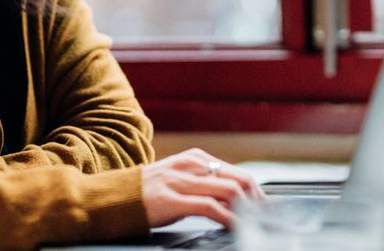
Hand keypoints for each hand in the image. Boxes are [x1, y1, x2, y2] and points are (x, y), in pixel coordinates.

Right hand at [141, 148, 265, 229]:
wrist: (117, 197)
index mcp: (195, 158)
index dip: (255, 192)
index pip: (237, 172)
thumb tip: (232, 200)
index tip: (266, 208)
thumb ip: (204, 184)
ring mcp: (182, 181)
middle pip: (239, 179)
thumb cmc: (149, 192)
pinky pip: (210, 207)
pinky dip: (228, 218)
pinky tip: (235, 226)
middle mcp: (192, 165)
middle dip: (258, 201)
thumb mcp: (180, 179)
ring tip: (255, 223)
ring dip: (247, 209)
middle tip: (266, 219)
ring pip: (229, 190)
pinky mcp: (173, 199)